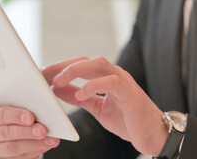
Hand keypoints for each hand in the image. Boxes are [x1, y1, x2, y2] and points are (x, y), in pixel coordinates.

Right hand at [0, 106, 59, 158]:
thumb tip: (41, 106)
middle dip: (27, 132)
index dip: (15, 116)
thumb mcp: (9, 109)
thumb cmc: (8, 118)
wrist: (2, 134)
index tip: (30, 117)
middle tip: (43, 130)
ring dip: (34, 144)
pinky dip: (33, 152)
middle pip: (6, 133)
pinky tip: (44, 146)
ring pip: (12, 148)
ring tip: (50, 140)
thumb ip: (20, 107)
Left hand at [43, 56, 167, 155]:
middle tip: (45, 74)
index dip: (61, 67)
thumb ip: (78, 97)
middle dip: (64, 65)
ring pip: (99, 64)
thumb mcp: (96, 108)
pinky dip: (94, 85)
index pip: (81, 64)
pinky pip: (112, 82)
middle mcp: (115, 75)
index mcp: (106, 77)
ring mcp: (124, 82)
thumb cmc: (128, 120)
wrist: (154, 136)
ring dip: (75, 70)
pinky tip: (80, 94)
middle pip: (87, 60)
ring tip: (58, 81)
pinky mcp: (131, 94)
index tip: (43, 74)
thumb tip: (56, 88)